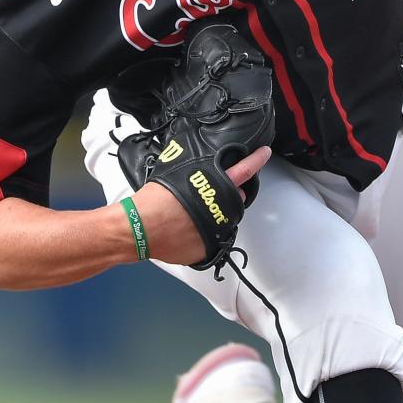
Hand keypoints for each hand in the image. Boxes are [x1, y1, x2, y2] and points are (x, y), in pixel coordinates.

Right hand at [132, 145, 271, 264]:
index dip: (257, 160)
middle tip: (211, 195)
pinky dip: (201, 236)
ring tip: (192, 214)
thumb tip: (199, 168)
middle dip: (230, 195)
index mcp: (213, 185)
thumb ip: (195, 171)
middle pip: (237, 198)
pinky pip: (211, 240)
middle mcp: (219, 208)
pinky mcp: (207, 249)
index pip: (244, 169)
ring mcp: (216, 230)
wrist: (138, 228)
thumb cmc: (152, 200)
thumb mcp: (175, 173)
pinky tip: (185, 231)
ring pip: (225, 220)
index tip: (264, 153)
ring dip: (216, 215)